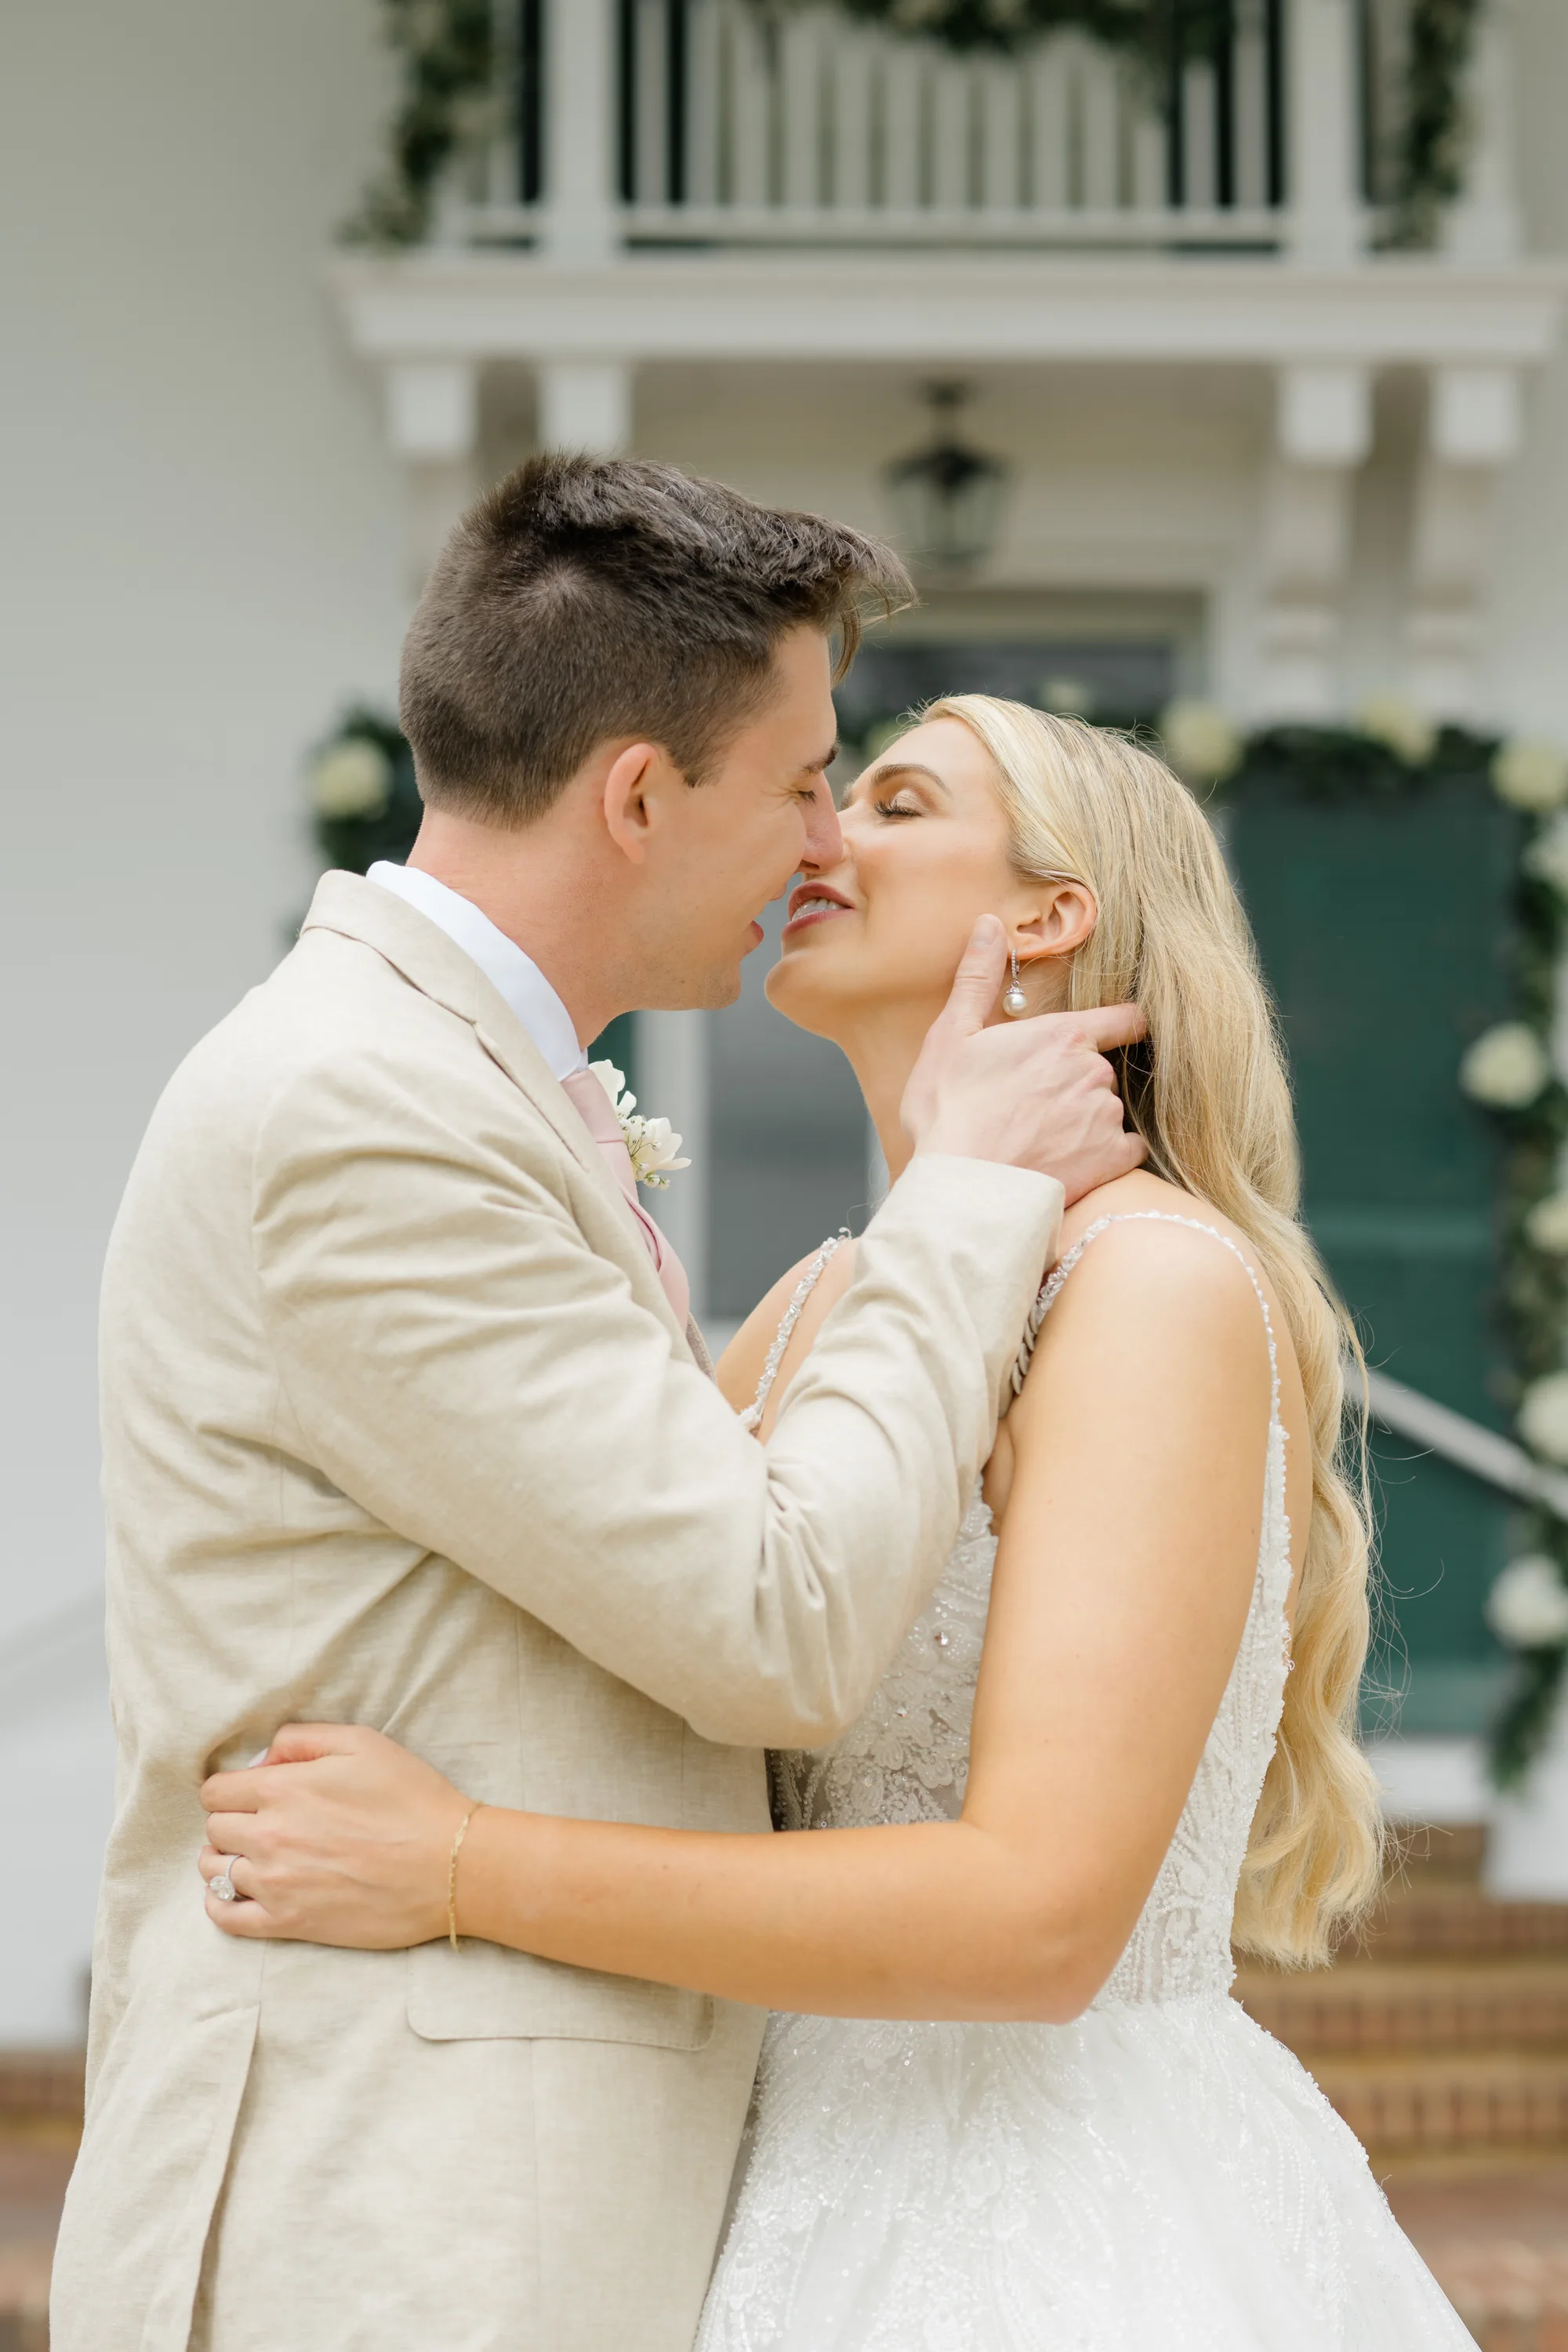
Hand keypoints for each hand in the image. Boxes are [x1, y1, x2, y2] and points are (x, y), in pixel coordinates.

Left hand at [198, 1724, 470, 1948]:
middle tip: (263, 1823)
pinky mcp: (289, 1922)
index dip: (233, 1789)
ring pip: (214, 1871)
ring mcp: (275, 1883)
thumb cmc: (412, 1799)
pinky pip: (226, 1918)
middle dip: (232, 1822)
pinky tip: (238, 1893)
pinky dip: (220, 1904)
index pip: (216, 1791)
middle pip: (214, 1829)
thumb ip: (302, 1739)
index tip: (254, 1794)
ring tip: (256, 1856)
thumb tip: (263, 1760)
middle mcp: (269, 1837)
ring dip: (226, 1859)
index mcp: (282, 1789)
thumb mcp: (363, 1743)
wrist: (450, 1865)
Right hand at [902, 916, 1147, 1202]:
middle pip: (1102, 1071)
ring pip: (1109, 1111)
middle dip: (1076, 1083)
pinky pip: (1127, 1151)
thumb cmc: (949, 1110)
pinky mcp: (1112, 1160)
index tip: (1118, 1031)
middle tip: (1032, 1105)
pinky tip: (1070, 1161)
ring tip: (1041, 1138)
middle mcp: (1094, 1072)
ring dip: (1086, 1120)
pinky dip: (1106, 1155)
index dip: (1122, 1024)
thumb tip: (989, 923)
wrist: (964, 1185)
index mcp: (1062, 1036)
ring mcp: (1107, 1117)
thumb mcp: (952, 1035)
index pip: (1123, 1019)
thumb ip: (978, 978)